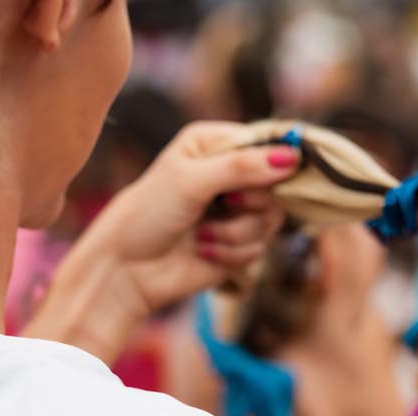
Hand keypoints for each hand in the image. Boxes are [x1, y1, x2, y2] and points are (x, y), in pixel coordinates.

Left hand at [88, 121, 298, 312]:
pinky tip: (202, 252)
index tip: (279, 173)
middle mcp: (227, 175)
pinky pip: (259, 247)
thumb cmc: (146, 215)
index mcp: (212, 145)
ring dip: (237, 232)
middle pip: (278, 184)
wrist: (125, 270)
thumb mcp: (190, 181)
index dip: (277, 159)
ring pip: (271, 219)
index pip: (266, 142)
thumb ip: (241, 167)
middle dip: (252, 201)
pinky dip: (230, 253)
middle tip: (227, 203)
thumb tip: (292, 157)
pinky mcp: (235, 245)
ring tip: (202, 235)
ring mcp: (233, 212)